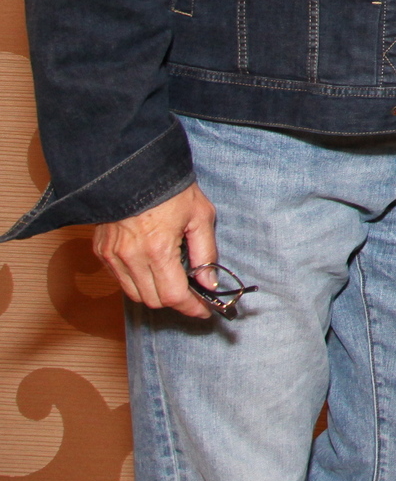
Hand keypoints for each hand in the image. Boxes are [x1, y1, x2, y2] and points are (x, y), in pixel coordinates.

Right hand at [94, 182, 217, 318]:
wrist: (133, 169)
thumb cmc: (171, 189)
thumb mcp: (200, 216)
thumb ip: (206, 253)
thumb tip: (209, 283)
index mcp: (158, 249)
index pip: (173, 296)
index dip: (191, 308)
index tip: (203, 311)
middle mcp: (131, 257)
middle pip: (153, 300)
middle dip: (175, 300)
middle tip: (192, 293)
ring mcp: (112, 255)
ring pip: (134, 294)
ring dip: (155, 293)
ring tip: (173, 279)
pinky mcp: (101, 251)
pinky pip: (120, 279)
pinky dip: (137, 281)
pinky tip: (152, 267)